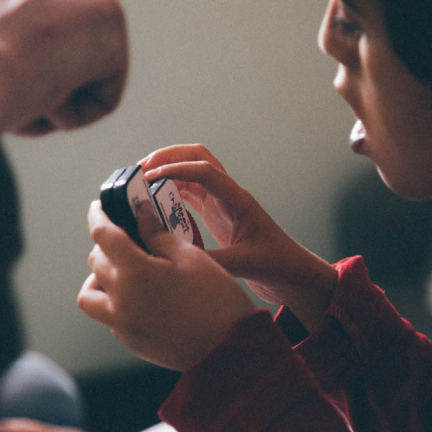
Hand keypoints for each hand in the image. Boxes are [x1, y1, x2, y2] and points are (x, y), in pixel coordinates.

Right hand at [0, 0, 126, 135]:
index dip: (4, 65)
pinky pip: (102, 92)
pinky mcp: (107, 19)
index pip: (17, 20)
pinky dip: (75, 115)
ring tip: (17, 98)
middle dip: (36, 77)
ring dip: (53, 98)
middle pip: (52, 43)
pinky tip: (42, 105)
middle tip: (2, 94)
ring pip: (78, 67)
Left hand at [78, 197, 255, 370]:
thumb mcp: (189, 257)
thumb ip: (158, 233)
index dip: (98, 216)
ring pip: (90, 295)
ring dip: (99, 278)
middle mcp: (121, 300)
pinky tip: (140, 295)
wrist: (229, 348)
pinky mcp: (130, 340)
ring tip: (124, 272)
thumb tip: (140, 213)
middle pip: (96, 262)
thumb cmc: (215, 299)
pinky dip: (115, 301)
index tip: (99, 208)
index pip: (102, 235)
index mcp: (136, 272)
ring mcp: (122, 324)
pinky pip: (109, 316)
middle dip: (106, 245)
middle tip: (127, 238)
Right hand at [141, 144, 336, 332]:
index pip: (204, 171)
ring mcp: (221, 203)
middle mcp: (228, 195)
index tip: (150, 178)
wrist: (292, 274)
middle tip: (139, 170)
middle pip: (196, 157)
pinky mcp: (216, 215)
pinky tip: (153, 205)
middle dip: (167, 157)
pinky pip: (189, 195)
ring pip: (190, 174)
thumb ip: (214, 262)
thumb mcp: (245, 265)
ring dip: (166, 172)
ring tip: (139, 183)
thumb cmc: (277, 265)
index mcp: (237, 199)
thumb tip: (179, 259)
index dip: (176, 169)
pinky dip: (169, 193)